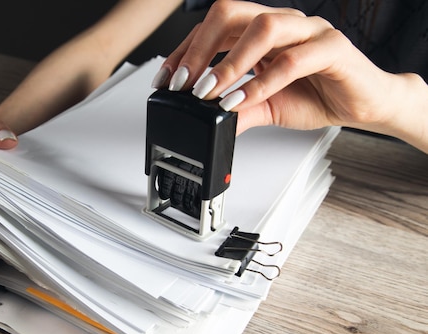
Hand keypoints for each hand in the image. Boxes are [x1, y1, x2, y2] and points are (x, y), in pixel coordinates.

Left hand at [152, 0, 422, 142]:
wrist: (365, 105)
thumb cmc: (318, 95)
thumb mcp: (265, 107)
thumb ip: (237, 110)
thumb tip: (207, 122)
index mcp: (260, 33)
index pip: (214, 27)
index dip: (186, 50)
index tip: (167, 79)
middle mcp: (282, 24)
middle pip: (231, 12)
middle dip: (200, 47)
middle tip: (183, 82)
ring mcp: (307, 31)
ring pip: (263, 26)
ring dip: (229, 62)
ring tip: (209, 91)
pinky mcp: (331, 47)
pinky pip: (292, 59)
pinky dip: (263, 82)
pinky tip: (244, 100)